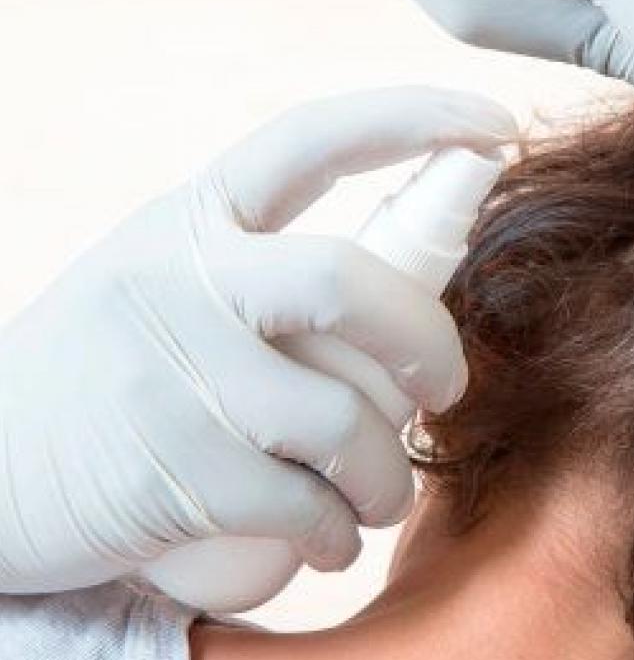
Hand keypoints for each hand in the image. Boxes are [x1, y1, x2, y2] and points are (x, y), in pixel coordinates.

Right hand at [0, 87, 516, 593]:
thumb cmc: (111, 377)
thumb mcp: (163, 285)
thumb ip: (261, 276)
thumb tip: (409, 303)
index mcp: (189, 222)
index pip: (308, 141)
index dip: (413, 120)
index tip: (495, 123)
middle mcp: (177, 279)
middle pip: (349, 284)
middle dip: (429, 343)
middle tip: (444, 389)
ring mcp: (170, 376)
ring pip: (344, 421)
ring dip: (389, 476)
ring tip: (379, 497)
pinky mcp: (170, 473)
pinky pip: (306, 506)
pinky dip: (339, 534)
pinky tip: (330, 540)